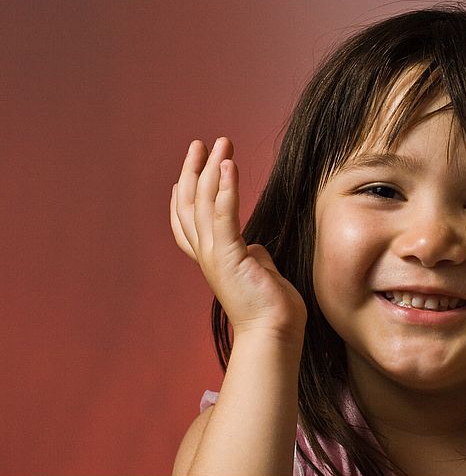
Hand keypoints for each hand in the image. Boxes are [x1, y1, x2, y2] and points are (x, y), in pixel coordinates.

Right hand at [170, 137, 305, 340]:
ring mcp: (215, 255)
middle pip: (187, 204)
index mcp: (212, 259)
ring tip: (220, 142)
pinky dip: (225, 188)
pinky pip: (224, 214)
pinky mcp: (229, 255)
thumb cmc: (271, 308)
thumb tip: (256, 247)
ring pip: (202, 203)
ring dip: (210, 168)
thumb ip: (253, 256)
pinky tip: (229, 165)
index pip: (186, 222)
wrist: (275, 333)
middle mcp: (206, 255)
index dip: (181, 195)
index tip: (184, 173)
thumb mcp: (258, 273)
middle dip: (192, 171)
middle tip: (200, 144)